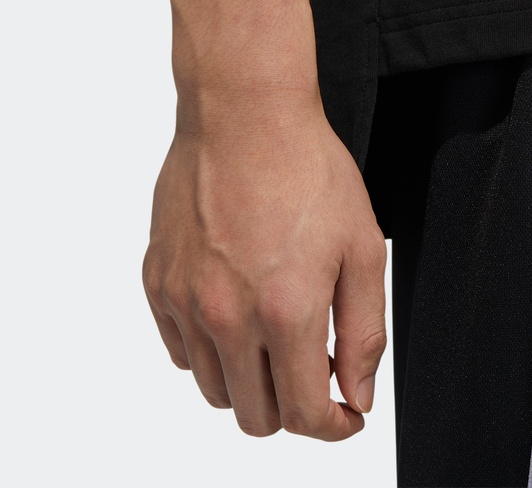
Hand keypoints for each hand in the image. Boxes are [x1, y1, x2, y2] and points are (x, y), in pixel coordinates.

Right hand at [142, 96, 386, 440]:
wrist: (245, 114)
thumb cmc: (309, 170)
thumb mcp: (362, 248)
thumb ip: (364, 332)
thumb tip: (356, 395)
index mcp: (286, 311)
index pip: (305, 415)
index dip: (334, 427)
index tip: (347, 415)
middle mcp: (226, 317)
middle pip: (255, 417)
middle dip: (294, 409)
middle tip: (315, 369)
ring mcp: (184, 301)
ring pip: (215, 389)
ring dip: (252, 381)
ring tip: (276, 334)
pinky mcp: (158, 281)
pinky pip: (181, 350)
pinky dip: (212, 350)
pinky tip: (238, 311)